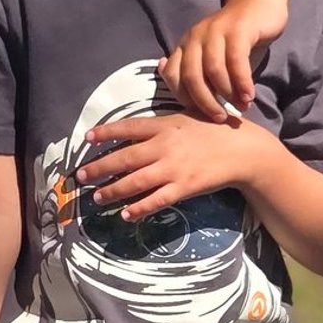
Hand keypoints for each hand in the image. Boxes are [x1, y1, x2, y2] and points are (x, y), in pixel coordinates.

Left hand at [79, 110, 263, 224]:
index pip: (129, 127)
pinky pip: (157, 200)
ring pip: (135, 182)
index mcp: (164, 125)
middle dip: (99, 167)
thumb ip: (160, 120)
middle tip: (80, 176)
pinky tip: (126, 215)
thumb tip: (141, 108)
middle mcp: (165, 146)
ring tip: (97, 197)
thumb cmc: (212, 130)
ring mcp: (174, 168)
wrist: (242, 149)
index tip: (87, 139)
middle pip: (125, 158)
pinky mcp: (184, 187)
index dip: (107, 133)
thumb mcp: (186, 115)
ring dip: (113, 190)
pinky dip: (139, 208)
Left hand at [159, 0, 287, 118]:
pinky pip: (235, 60)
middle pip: (191, 76)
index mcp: (185, 46)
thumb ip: (199, 77)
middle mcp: (195, 37)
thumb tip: (187, 103)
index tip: (199, 117)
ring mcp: (215, 30)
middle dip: (205, 102)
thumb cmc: (237, 39)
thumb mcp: (213, 58)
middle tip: (220, 118)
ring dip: (227, 93)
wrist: (259, 3)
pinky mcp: (238, 29)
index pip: (173, 77)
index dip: (184, 99)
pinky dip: (242, 81)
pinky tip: (249, 95)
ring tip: (240, 107)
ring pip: (213, 69)